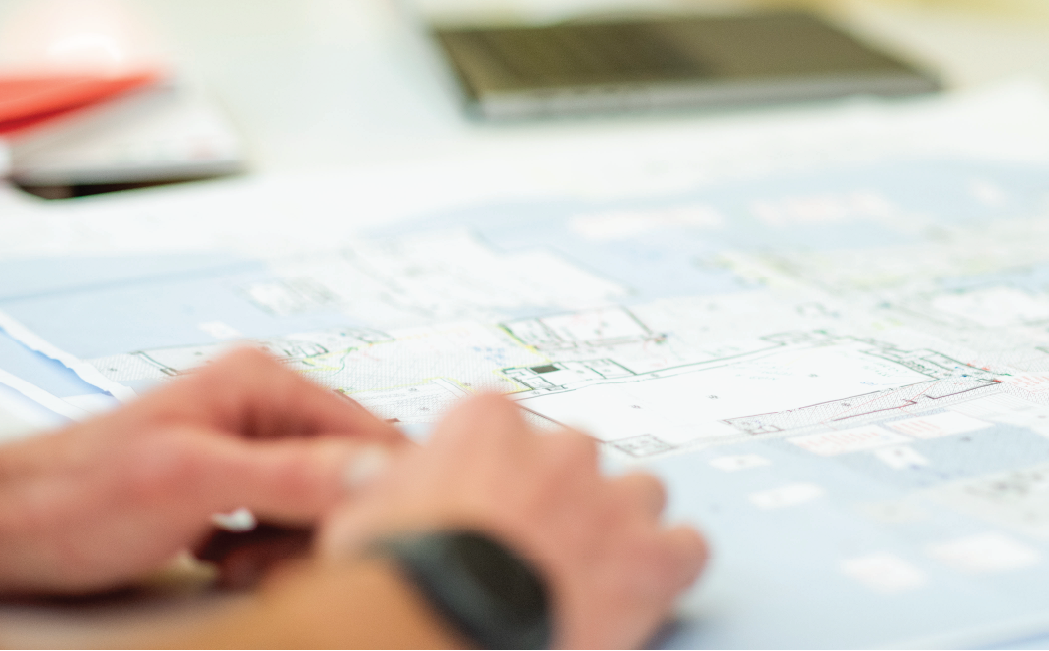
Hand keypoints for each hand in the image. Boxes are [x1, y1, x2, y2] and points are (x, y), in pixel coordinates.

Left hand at [0, 346, 401, 593]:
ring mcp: (246, 444)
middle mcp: (263, 405)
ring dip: (287, 548)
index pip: (374, 439)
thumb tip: (380, 477)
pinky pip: (284, 521)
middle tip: (263, 566)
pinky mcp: (229, 483)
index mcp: (266, 382)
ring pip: (318, 505)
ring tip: (234, 564)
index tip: (346, 548)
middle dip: (316, 531)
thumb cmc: (70, 498)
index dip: (370, 499)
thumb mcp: (192, 483)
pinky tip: (224, 561)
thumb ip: (291, 476)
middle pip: (348, 476)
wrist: (2, 531)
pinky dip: (265, 552)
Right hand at [319, 394, 707, 650]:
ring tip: (589, 574)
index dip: (496, 469)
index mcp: (490, 425)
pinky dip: (670, 569)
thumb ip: (383, 485)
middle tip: (535, 546)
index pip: (504, 422)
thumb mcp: (361, 517)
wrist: (438, 626)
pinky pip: (687, 547)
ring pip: (641, 493)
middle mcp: (561, 448)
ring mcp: (613, 499)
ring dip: (621, 527)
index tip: (486, 501)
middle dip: (564, 495)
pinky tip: (644, 593)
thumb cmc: (395, 578)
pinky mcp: (652, 556)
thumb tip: (369, 476)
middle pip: (578, 456)